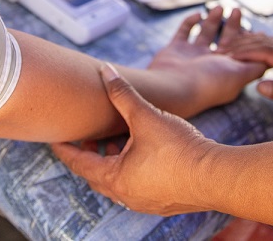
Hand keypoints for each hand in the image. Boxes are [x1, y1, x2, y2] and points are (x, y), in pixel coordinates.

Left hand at [52, 64, 216, 215]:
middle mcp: (125, 195)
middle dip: (88, 151)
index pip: (78, 162)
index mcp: (115, 179)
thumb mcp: (147, 116)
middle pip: (95, 173)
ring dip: (111, 158)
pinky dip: (129, 167)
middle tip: (86, 132)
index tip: (55, 135)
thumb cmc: (181, 150)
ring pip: (116, 179)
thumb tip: (105, 71)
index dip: (64, 146)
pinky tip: (141, 149)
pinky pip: (135, 184)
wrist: (218, 176)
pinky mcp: (161, 201)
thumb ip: (123, 93)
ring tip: (116, 136)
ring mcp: (144, 201)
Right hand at [149, 7, 268, 109]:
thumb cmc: (209, 82)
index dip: (251, 41)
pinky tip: (199, 14)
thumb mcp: (239, 75)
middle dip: (234, 26)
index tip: (258, 29)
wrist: (173, 87)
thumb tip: (271, 60)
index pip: (243, 52)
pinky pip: (184, 31)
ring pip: (206, 33)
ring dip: (214, 19)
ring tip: (221, 7)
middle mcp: (210, 63)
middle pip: (225, 41)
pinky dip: (190, 21)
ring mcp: (192, 55)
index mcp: (227, 70)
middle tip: (239, 10)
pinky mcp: (176, 48)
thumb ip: (256, 66)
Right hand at [218, 32, 272, 120]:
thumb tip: (259, 85)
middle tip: (220, 50)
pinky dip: (260, 43)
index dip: (245, 53)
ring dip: (249, 42)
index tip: (226, 56)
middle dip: (242, 45)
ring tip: (229, 45)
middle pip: (266, 42)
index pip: (267, 52)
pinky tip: (250, 44)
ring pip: (270, 41)